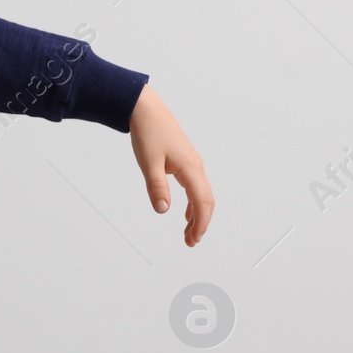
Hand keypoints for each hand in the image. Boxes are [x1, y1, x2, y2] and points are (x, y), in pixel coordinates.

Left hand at [129, 84, 213, 246]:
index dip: (200, 223)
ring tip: (189, 234)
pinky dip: (192, 203)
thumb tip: (163, 210)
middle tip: (191, 242)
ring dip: (197, 215)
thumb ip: (157, 187)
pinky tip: (185, 214)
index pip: (202, 201)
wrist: (146, 110)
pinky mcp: (185, 162)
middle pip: (206, 201)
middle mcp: (196, 167)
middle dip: (201, 223)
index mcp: (190, 168)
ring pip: (201, 194)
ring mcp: (192, 164)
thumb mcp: (149, 163)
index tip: (194, 239)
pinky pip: (194, 187)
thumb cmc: (149, 133)